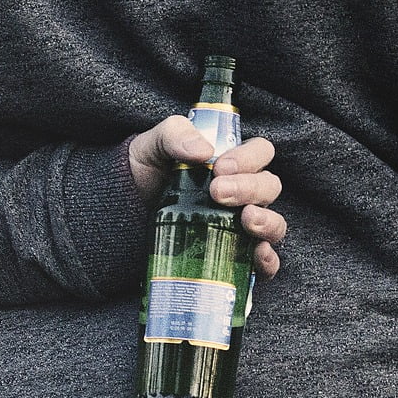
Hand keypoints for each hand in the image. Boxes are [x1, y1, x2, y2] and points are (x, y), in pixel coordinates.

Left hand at [127, 117, 287, 277]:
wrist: (122, 214)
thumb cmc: (145, 173)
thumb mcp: (153, 146)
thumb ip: (175, 135)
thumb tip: (202, 151)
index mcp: (233, 163)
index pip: (260, 153)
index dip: (249, 158)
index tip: (220, 167)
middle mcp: (244, 194)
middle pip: (268, 187)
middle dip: (249, 188)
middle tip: (218, 192)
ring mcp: (242, 226)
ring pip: (275, 223)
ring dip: (267, 221)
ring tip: (247, 220)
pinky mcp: (234, 255)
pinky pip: (265, 262)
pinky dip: (268, 260)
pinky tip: (257, 254)